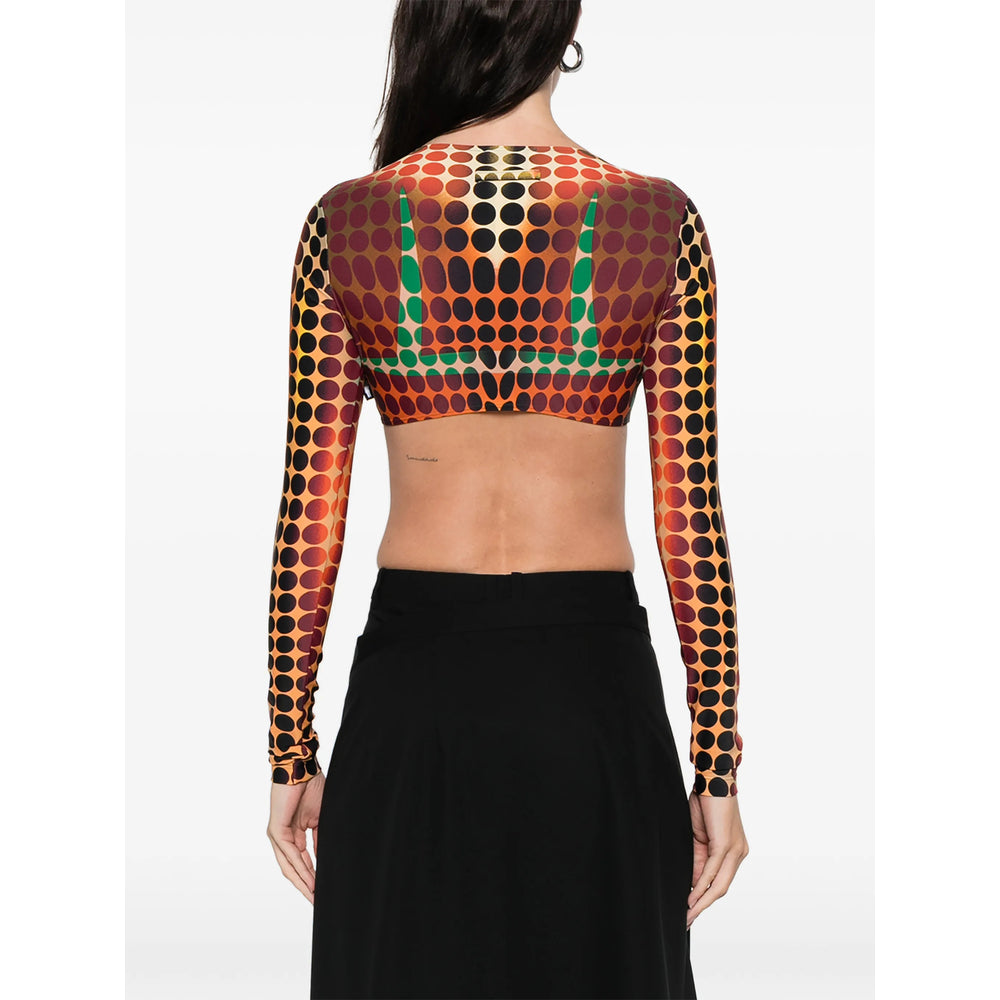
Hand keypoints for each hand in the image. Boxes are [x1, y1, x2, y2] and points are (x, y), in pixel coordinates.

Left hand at [266, 770, 325, 903]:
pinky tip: (310, 879)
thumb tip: (325, 859)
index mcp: (293, 834)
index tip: (322, 892)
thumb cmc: (311, 787)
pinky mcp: (276, 830)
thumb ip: (320, 840)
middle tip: (317, 903)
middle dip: (305, 887)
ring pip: (289, 866)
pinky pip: (289, 854)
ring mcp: (277, 835)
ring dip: (302, 882)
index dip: (312, 878)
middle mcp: (282, 838)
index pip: (302, 862)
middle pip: (293, 869)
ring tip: (314, 896)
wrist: (302, 768)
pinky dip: (300, 868)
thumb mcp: (320, 818)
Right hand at [687, 790, 749, 928]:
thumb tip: (693, 882)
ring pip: (719, 884)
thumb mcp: (700, 836)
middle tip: (687, 920)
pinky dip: (701, 886)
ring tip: (687, 915)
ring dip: (702, 902)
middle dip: (703, 905)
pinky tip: (691, 897)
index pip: (719, 880)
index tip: (690, 910)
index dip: (704, 896)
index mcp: (734, 851)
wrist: (712, 779)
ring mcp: (735, 850)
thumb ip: (698, 858)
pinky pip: (712, 870)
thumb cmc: (705, 802)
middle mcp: (739, 853)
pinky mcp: (725, 845)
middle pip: (721, 887)